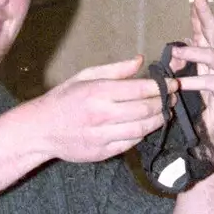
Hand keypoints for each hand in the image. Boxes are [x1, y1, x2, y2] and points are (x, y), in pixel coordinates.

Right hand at [31, 58, 171, 162]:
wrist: (41, 129)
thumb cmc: (64, 99)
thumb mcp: (85, 76)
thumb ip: (115, 70)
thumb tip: (139, 61)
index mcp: (98, 92)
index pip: (140, 89)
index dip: (161, 88)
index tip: (172, 85)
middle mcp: (101, 114)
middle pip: (145, 110)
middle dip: (163, 104)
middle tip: (172, 99)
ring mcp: (102, 136)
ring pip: (141, 129)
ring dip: (158, 121)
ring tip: (164, 113)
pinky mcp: (102, 152)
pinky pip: (130, 144)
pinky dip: (142, 134)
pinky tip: (146, 126)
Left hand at [170, 0, 213, 144]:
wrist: (207, 126)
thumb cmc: (197, 99)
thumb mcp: (184, 75)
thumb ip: (180, 60)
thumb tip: (174, 50)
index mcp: (212, 51)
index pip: (205, 27)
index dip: (200, 9)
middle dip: (205, 13)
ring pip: (211, 56)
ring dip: (192, 52)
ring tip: (175, 51)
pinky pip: (210, 82)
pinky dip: (194, 83)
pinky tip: (182, 84)